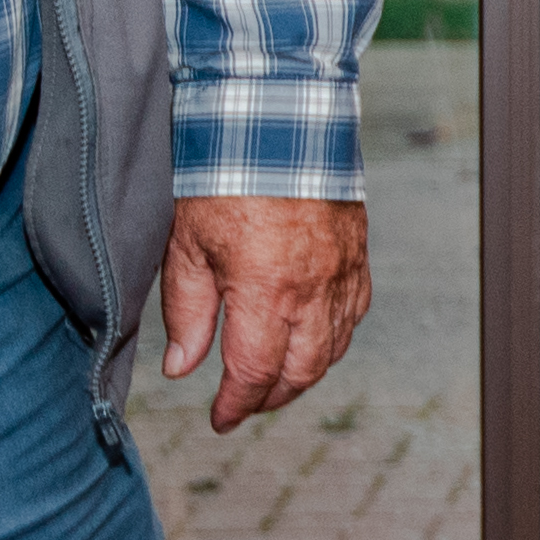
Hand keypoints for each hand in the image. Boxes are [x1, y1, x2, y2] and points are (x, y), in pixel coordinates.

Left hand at [158, 194, 370, 428]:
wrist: (278, 120)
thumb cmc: (225, 176)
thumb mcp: (187, 245)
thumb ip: (186, 311)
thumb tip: (182, 367)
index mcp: (265, 292)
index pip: (254, 373)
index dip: (235, 405)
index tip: (219, 418)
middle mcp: (312, 291)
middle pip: (301, 372)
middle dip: (271, 398)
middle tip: (246, 404)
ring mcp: (341, 273)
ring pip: (332, 348)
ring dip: (303, 373)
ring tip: (276, 378)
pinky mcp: (357, 254)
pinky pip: (353, 313)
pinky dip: (333, 337)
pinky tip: (313, 337)